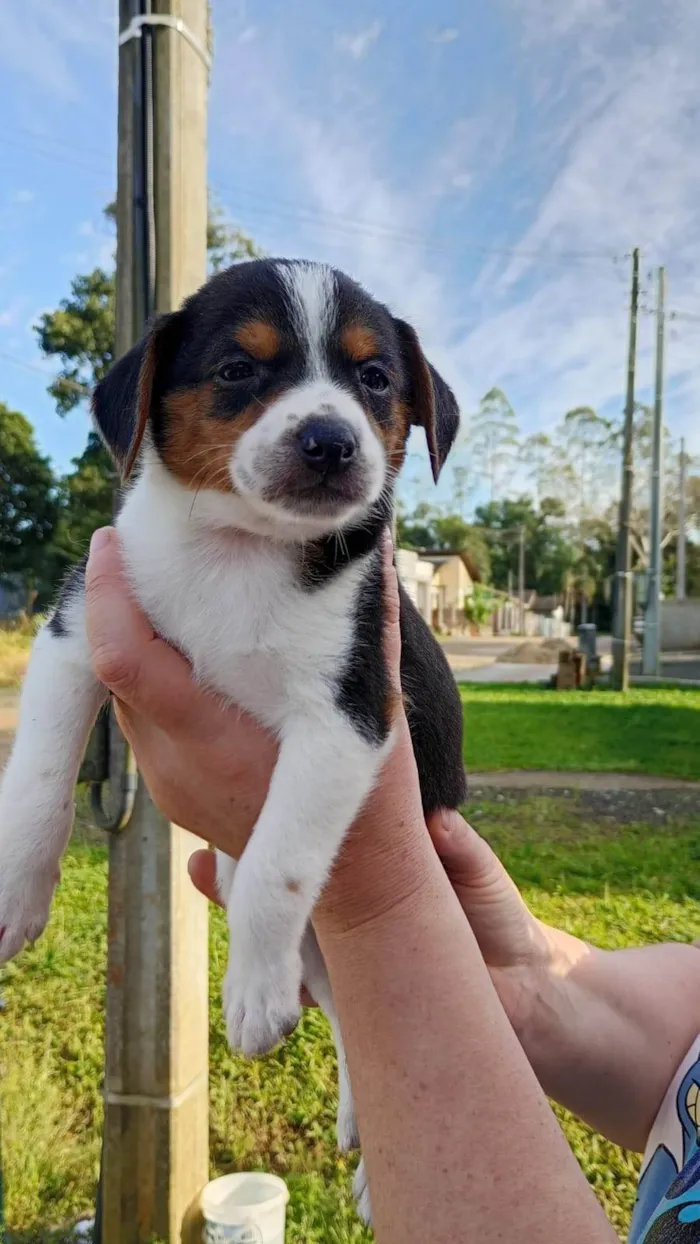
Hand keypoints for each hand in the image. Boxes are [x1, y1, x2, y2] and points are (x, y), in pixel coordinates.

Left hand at [85, 524, 553, 1016]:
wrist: (357, 883)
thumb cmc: (371, 791)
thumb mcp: (371, 701)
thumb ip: (368, 619)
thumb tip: (374, 540)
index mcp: (212, 735)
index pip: (125, 657)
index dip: (107, 594)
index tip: (108, 542)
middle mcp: (173, 762)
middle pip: (121, 665)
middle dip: (129, 607)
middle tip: (150, 549)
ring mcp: (167, 785)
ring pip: (130, 693)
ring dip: (148, 644)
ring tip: (181, 597)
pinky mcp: (170, 794)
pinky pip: (147, 721)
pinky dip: (161, 681)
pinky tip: (200, 658)